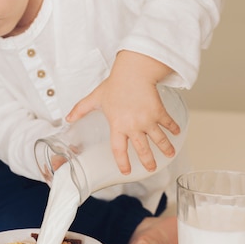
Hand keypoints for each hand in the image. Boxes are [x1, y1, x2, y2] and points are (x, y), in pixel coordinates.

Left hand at [66, 51, 179, 173]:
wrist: (133, 72)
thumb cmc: (115, 84)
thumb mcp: (95, 98)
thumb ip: (81, 109)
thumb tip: (68, 118)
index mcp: (118, 126)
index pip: (119, 150)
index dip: (123, 162)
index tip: (126, 171)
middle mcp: (134, 126)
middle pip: (143, 149)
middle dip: (148, 161)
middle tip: (151, 168)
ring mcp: (148, 120)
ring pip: (159, 140)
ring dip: (165, 148)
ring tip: (169, 154)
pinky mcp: (159, 112)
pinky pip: (168, 123)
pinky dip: (174, 129)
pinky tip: (176, 132)